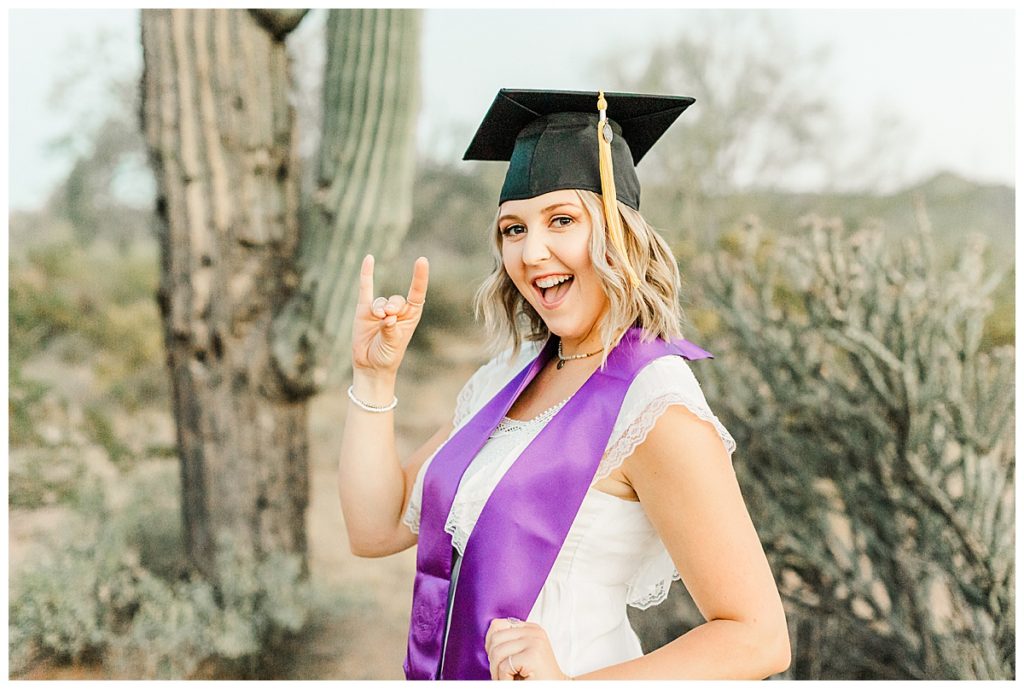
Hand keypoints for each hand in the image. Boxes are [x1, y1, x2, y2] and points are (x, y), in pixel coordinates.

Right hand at [351, 254, 428, 376]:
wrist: (370, 365)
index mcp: (411, 316)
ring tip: (379, 319)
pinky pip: (365, 289)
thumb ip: (390, 330)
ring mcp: (380, 309)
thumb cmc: (387, 355)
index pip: (417, 293)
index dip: (419, 278)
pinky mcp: (364, 310)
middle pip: (397, 299)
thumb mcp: (393, 345)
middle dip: (393, 307)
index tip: (421, 261)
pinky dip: (366, 274)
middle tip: (389, 316)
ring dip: (379, 309)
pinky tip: (369, 258)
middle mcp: (398, 310)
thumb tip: (387, 317)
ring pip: (381, 301)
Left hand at [486, 617, 569, 680]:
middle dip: (492, 660)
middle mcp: (534, 632)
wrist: (555, 688)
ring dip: (497, 671)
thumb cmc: (535, 676)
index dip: (490, 643)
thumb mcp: (520, 653)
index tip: (496, 658)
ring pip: (497, 652)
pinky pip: (504, 667)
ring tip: (508, 678)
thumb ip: (508, 641)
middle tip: (501, 673)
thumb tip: (487, 640)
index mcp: (530, 628)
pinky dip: (503, 679)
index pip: (497, 624)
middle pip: (495, 639)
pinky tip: (515, 681)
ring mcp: (535, 642)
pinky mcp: (533, 656)